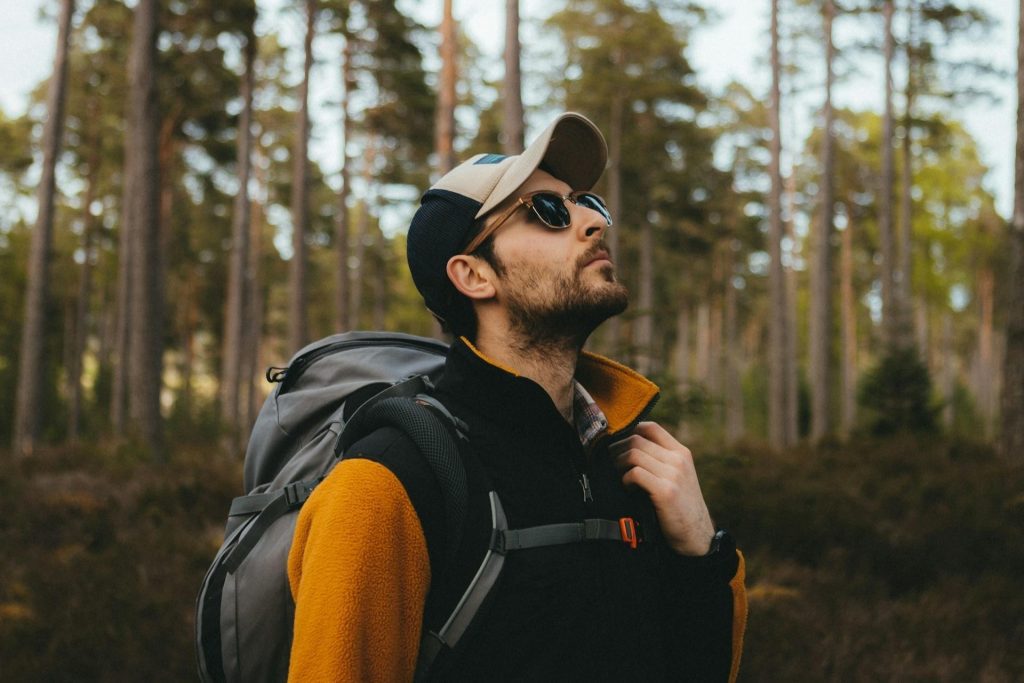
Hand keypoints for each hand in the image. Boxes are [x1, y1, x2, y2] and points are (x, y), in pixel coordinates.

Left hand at [609, 421, 714, 555]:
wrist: (696, 535)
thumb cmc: (681, 506)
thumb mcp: (678, 476)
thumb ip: (661, 460)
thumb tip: (628, 447)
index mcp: (681, 453)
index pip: (651, 427)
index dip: (630, 431)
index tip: (619, 445)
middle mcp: (678, 459)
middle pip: (636, 439)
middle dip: (617, 449)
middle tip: (612, 463)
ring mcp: (673, 474)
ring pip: (633, 454)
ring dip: (619, 464)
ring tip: (620, 476)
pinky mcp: (666, 491)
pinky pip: (635, 473)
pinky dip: (625, 479)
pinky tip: (628, 488)